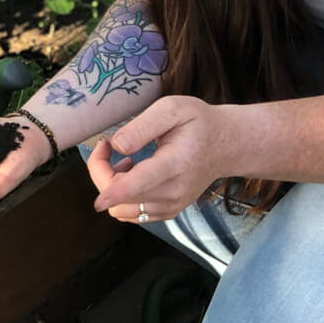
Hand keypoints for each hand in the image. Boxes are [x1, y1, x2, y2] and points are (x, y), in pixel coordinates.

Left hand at [87, 96, 223, 222]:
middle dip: (102, 173)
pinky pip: (132, 213)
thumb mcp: (172, 109)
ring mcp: (171, 205)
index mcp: (174, 164)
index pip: (138, 186)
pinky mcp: (168, 211)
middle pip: (121, 200)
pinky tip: (132, 173)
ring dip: (111, 187)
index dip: (112, 194)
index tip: (96, 199)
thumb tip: (117, 146)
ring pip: (122, 210)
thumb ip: (142, 126)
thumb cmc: (198, 122)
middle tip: (107, 145)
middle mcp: (173, 192)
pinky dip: (122, 196)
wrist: (226, 145)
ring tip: (125, 160)